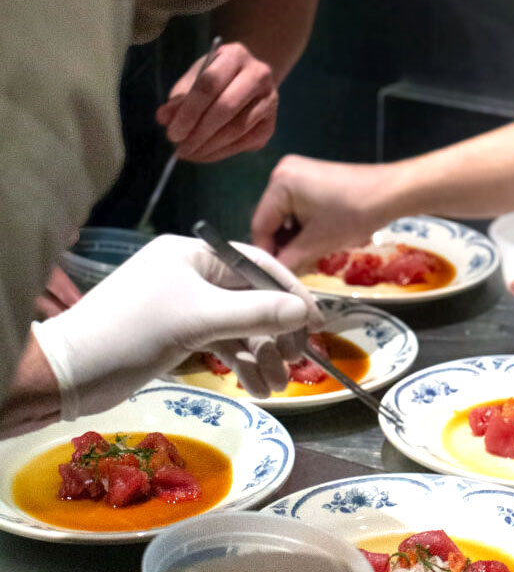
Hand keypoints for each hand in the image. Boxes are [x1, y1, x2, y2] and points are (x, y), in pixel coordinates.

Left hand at [32, 234, 322, 417]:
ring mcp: (185, 305)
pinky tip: (257, 387)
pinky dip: (240, 363)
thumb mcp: (199, 319)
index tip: (318, 322)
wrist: (68, 374)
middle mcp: (193, 273)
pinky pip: (221, 342)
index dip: (291, 292)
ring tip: (277, 385)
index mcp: (195, 253)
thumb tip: (306, 311)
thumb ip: (257, 313)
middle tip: (298, 362)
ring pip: (239, 325)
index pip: (257, 265)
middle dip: (276, 332)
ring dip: (261, 354)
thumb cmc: (133, 331)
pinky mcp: (178, 333)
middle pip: (251, 298)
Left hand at [155, 42, 277, 161]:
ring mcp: (270, 99)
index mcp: (235, 55)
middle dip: (199, 132)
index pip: (210, 84)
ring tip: (189, 153)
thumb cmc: (214, 80)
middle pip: (227, 106)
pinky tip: (205, 154)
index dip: (189, 111)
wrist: (245, 83)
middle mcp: (259, 74)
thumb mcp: (192, 82)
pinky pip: (245, 142)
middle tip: (180, 148)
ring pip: (238, 128)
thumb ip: (178, 100)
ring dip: (209, 146)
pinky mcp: (271, 124)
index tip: (172, 133)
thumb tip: (164, 118)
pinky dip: (221, 153)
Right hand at [251, 155, 394, 269]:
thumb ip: (287, 261)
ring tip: (310, 256)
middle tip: (294, 269)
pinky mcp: (314, 177)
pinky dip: (305, 225)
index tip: (274, 276)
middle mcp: (284, 172)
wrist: (393, 192)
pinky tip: (319, 240)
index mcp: (280, 182)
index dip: (266, 255)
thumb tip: (272, 276)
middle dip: (283, 246)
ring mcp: (300, 172)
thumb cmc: (354, 214)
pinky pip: (298, 207)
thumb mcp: (316, 243)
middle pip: (272, 219)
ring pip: (286, 216)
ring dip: (295, 238)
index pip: (260, 225)